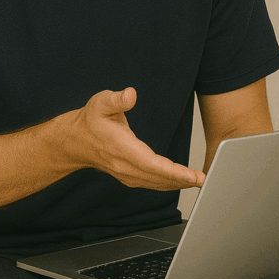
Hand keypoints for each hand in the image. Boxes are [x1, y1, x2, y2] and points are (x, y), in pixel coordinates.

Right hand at [61, 88, 204, 190]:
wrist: (75, 141)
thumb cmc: (90, 120)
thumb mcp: (100, 103)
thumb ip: (116, 99)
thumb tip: (131, 94)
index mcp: (122, 149)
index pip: (152, 164)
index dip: (173, 172)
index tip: (192, 175)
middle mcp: (125, 166)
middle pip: (158, 178)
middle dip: (182, 180)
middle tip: (203, 179)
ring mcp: (127, 174)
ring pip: (156, 183)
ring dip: (177, 184)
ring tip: (198, 181)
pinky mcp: (129, 175)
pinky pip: (152, 183)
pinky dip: (168, 184)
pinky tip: (181, 181)